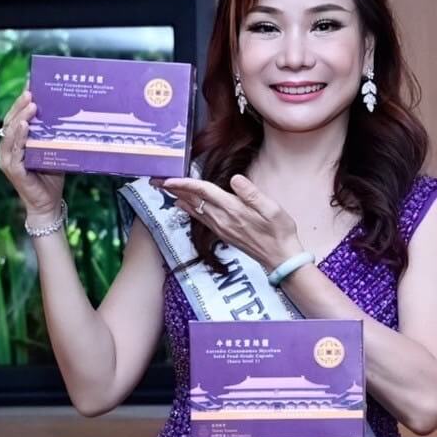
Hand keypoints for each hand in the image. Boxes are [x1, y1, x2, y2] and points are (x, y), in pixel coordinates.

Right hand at [0, 89, 64, 224]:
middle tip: (30, 91)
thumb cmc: (51, 177)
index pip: (15, 117)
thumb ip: (52, 135)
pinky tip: (25, 126)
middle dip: (20, 105)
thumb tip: (65, 113)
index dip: (20, 102)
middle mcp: (7, 149)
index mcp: (15, 142)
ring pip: (11, 133)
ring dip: (20, 117)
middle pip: (10, 122)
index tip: (30, 84)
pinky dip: (20, 137)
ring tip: (31, 105)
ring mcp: (8, 159)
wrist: (49, 204)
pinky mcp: (13, 170)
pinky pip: (16, 150)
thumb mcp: (52, 150)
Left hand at [156, 174, 303, 268]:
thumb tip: (235, 179)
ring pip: (194, 209)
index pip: (203, 192)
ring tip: (165, 188)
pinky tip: (183, 205)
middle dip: (174, 189)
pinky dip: (189, 209)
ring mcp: (221, 228)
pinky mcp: (223, 234)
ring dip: (179, 197)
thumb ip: (252, 193)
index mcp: (233, 209)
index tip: (168, 178)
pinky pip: (200, 218)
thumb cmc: (280, 232)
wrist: (280, 259)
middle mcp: (223, 219)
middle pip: (193, 200)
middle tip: (155, 180)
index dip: (184, 183)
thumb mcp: (272, 209)